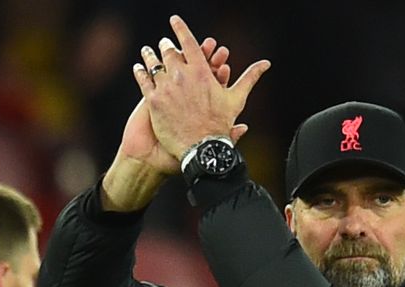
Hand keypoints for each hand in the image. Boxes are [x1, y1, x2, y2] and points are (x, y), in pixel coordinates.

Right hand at [101, 33, 238, 211]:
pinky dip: (160, 67)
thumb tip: (245, 127)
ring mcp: (168, 92)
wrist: (153, 158)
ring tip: (195, 49)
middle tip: (215, 49)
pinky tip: (166, 58)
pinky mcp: (151, 96)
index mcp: (202, 104)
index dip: (220, 70)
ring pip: (179, 68)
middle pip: (199, 70)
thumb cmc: (180, 152)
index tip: (225, 58)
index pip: (214, 81)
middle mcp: (186, 95)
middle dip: (208, 58)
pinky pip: (155, 77)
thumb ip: (228, 134)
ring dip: (186, 56)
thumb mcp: (206, 144)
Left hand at [133, 15, 269, 159]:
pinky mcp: (154, 101)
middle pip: (169, 52)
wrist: (202, 148)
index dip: (180, 28)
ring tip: (147, 51)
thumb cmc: (221, 123)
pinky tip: (138, 69)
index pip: (189, 43)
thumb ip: (250, 77)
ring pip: (153, 64)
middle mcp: (181, 76)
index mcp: (201, 72)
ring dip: (150, 55)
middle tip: (163, 43)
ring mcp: (166, 88)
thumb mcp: (236, 98)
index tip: (174, 20)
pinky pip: (143, 81)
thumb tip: (266, 63)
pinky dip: (140, 72)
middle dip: (166, 45)